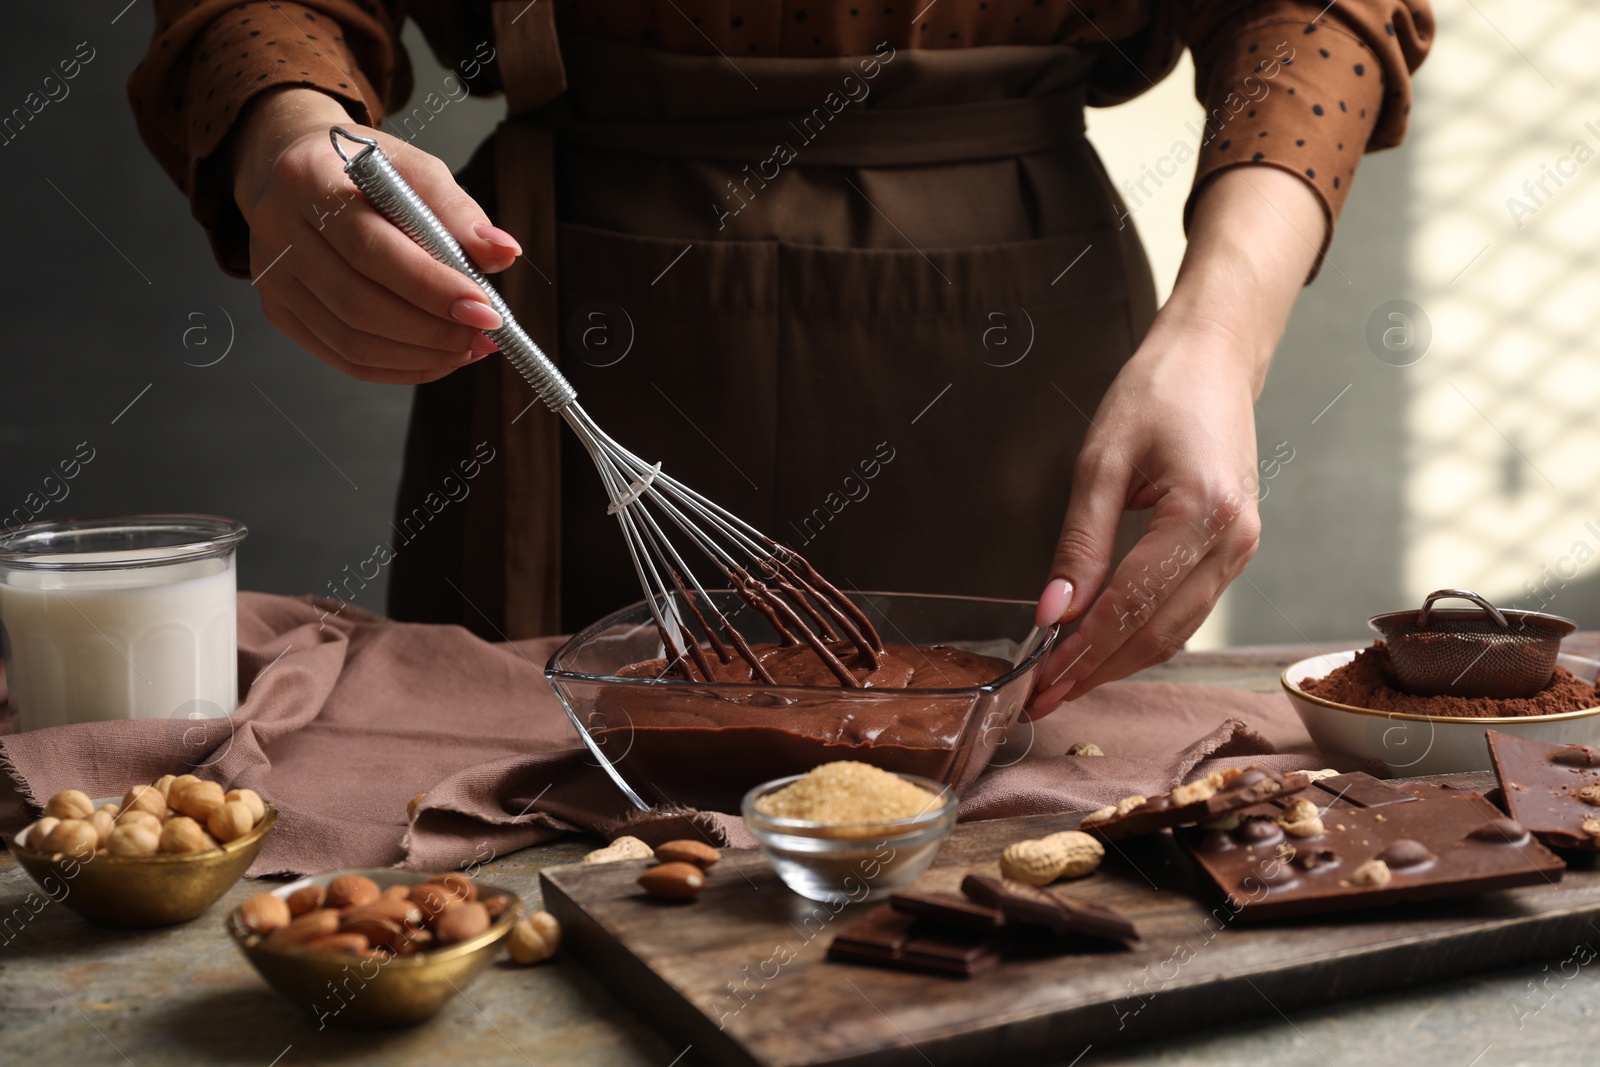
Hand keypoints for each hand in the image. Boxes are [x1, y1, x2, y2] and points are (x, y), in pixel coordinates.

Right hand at [229, 88, 521, 383]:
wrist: (294, 170)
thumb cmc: (359, 170)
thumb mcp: (412, 169)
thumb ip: (456, 211)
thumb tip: (502, 253)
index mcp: (307, 180)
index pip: (370, 248)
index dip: (430, 286)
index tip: (484, 307)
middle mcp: (277, 231)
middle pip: (358, 303)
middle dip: (433, 329)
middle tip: (484, 334)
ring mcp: (272, 278)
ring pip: (351, 340)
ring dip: (421, 355)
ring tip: (468, 347)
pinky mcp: (279, 312)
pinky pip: (343, 357)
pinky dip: (399, 367)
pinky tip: (437, 357)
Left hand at [1027, 166, 1327, 714]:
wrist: (1213, 359)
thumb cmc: (1157, 394)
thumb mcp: (1101, 461)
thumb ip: (1079, 543)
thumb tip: (1051, 613)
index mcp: (1203, 514)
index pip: (1131, 606)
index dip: (1083, 652)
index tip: (1041, 681)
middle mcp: (1233, 541)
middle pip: (1158, 632)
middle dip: (1098, 671)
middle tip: (1044, 697)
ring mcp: (1242, 549)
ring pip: (1176, 630)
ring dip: (1120, 661)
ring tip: (1065, 682)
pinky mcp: (1235, 549)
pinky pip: (1186, 609)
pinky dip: (1143, 635)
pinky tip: (1103, 647)